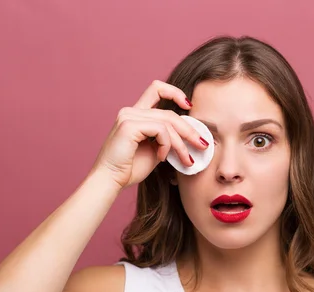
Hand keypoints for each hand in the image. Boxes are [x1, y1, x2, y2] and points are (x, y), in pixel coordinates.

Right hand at [90, 80, 208, 188]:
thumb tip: (191, 135)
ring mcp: (128, 116)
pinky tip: (161, 157)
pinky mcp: (128, 125)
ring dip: (181, 143)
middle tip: (203, 145)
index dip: (175, 92)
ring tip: (187, 159)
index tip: (189, 106)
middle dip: (190, 129)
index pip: (157, 89)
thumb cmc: (130, 168)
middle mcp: (131, 111)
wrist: (110, 180)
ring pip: (168, 122)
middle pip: (170, 111)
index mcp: (136, 113)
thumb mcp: (155, 149)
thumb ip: (167, 138)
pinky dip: (166, 145)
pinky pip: (160, 130)